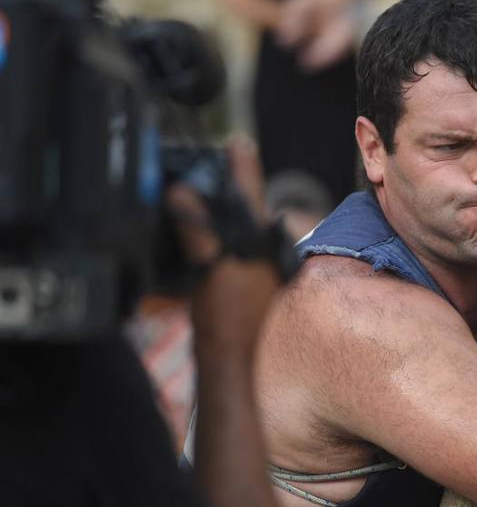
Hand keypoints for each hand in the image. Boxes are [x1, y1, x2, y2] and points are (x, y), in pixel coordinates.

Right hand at [164, 134, 279, 349]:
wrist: (231, 364)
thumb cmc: (227, 320)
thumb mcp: (212, 269)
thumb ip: (201, 231)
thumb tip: (184, 194)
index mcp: (261, 246)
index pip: (250, 197)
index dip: (243, 169)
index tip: (240, 142)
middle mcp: (262, 256)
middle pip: (245, 212)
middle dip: (232, 186)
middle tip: (221, 160)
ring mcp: (251, 273)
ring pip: (237, 232)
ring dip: (222, 212)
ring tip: (206, 191)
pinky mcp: (238, 289)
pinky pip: (227, 253)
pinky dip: (215, 238)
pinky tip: (202, 234)